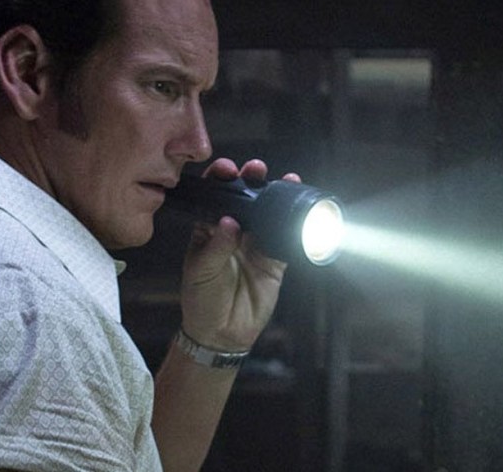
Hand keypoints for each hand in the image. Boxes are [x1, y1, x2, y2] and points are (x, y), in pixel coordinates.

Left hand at [178, 158, 301, 351]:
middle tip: (255, 169)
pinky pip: (287, 237)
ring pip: (268, 213)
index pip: (214, 196)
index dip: (220, 179)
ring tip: (284, 179)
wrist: (221, 334)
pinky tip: (301, 208)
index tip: (226, 169)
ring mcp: (255, 244)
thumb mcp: (201, 271)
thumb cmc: (201, 299)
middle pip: (244, 198)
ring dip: (275, 195)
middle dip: (250, 179)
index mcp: (208, 228)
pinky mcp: (275, 260)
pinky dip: (295, 223)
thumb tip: (230, 222)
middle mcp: (233, 231)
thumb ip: (216, 246)